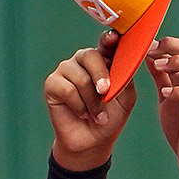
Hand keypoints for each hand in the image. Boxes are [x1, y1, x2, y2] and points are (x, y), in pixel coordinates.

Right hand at [44, 34, 134, 172]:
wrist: (93, 141)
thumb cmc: (110, 117)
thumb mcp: (125, 97)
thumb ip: (125, 77)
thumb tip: (124, 61)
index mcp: (102, 60)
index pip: (105, 44)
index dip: (109, 39)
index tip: (115, 37)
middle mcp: (82, 61)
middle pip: (91, 56)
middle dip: (101, 77)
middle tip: (106, 93)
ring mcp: (66, 70)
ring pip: (81, 78)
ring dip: (92, 102)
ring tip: (97, 115)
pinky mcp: (52, 83)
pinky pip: (67, 89)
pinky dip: (79, 106)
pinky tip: (82, 114)